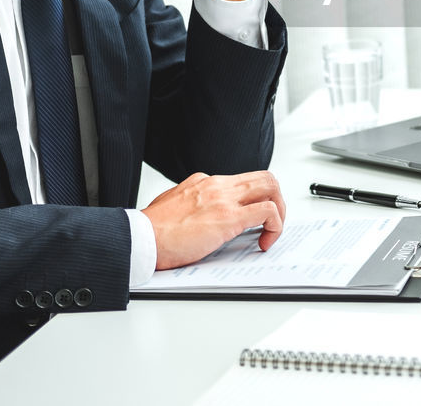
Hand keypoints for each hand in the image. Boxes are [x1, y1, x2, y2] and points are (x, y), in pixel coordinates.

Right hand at [142, 170, 285, 269]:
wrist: (140, 238)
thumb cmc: (152, 229)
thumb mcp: (173, 203)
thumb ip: (191, 202)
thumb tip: (201, 212)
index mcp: (204, 181)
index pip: (243, 180)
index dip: (255, 198)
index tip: (255, 215)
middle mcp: (217, 185)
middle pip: (263, 177)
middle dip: (276, 198)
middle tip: (272, 221)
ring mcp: (224, 199)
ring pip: (271, 188)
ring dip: (279, 211)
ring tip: (272, 232)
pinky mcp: (229, 218)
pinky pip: (267, 212)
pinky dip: (275, 227)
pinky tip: (264, 243)